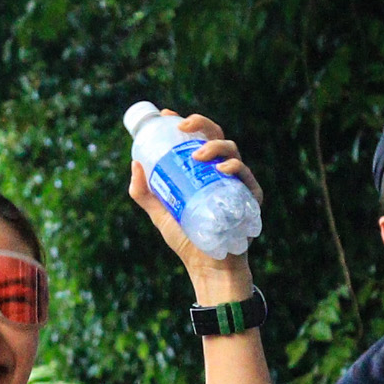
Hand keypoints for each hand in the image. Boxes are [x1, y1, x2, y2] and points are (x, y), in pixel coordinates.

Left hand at [125, 112, 259, 293]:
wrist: (208, 268)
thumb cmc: (187, 240)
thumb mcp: (160, 214)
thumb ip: (144, 193)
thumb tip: (134, 164)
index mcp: (204, 170)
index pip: (198, 137)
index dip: (186, 121)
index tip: (167, 115)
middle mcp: (222, 171)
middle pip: (216, 136)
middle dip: (201, 124)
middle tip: (183, 127)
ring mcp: (237, 183)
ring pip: (232, 151)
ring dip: (215, 147)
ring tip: (197, 155)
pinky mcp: (250, 198)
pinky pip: (247, 177)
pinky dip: (235, 168)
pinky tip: (222, 169)